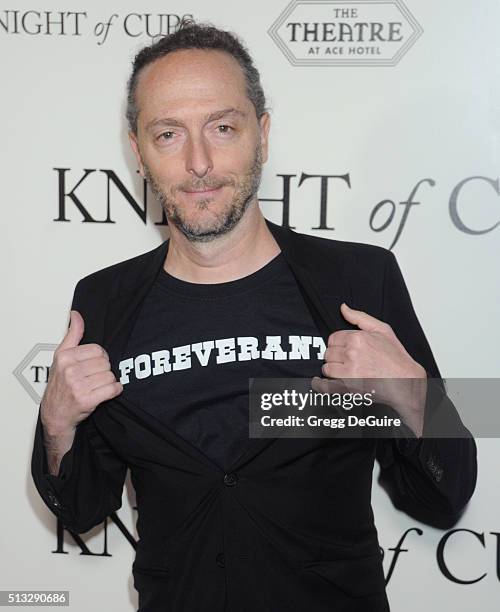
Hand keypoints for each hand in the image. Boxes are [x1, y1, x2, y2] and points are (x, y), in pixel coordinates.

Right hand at [40, 310, 122, 435]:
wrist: (55, 415)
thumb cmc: (59, 385)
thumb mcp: (61, 357)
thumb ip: (72, 335)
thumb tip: (76, 314)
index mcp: (64, 357)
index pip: (98, 350)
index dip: (100, 358)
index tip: (93, 366)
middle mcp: (69, 370)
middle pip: (106, 362)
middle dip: (104, 370)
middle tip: (95, 378)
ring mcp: (77, 386)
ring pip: (110, 375)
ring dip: (109, 382)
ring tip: (98, 386)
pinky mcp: (86, 400)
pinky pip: (113, 389)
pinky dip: (115, 390)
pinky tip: (108, 392)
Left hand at [311, 303, 426, 436]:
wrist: (407, 381)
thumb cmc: (396, 358)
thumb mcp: (382, 330)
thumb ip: (360, 317)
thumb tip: (343, 308)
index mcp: (357, 338)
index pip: (332, 339)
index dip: (338, 345)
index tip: (345, 350)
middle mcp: (352, 353)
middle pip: (328, 353)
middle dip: (335, 358)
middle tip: (347, 362)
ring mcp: (349, 371)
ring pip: (327, 368)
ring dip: (333, 371)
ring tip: (345, 372)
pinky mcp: (349, 387)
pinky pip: (325, 386)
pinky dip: (322, 385)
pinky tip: (323, 383)